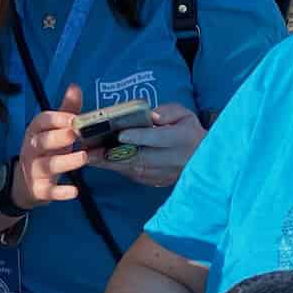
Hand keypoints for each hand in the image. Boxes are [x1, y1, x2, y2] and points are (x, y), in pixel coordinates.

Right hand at [12, 84, 93, 209]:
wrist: (26, 183)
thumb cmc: (46, 151)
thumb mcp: (53, 130)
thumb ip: (66, 110)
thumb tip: (75, 86)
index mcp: (35, 132)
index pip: (41, 121)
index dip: (56, 119)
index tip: (73, 118)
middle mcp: (31, 150)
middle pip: (42, 142)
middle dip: (58, 137)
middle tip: (76, 134)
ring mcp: (34, 170)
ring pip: (48, 165)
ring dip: (65, 161)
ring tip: (83, 157)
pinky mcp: (40, 190)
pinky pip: (49, 191)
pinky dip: (61, 192)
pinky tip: (75, 192)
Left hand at [85, 103, 205, 190]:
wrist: (203, 158)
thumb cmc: (188, 130)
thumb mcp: (184, 114)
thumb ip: (169, 112)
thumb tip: (153, 116)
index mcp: (180, 139)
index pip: (158, 138)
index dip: (139, 137)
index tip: (121, 135)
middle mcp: (172, 159)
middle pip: (139, 158)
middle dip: (113, 155)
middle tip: (91, 150)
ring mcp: (164, 174)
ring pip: (133, 169)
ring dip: (110, 164)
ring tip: (89, 157)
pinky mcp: (156, 181)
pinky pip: (134, 175)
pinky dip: (116, 169)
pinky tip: (100, 163)